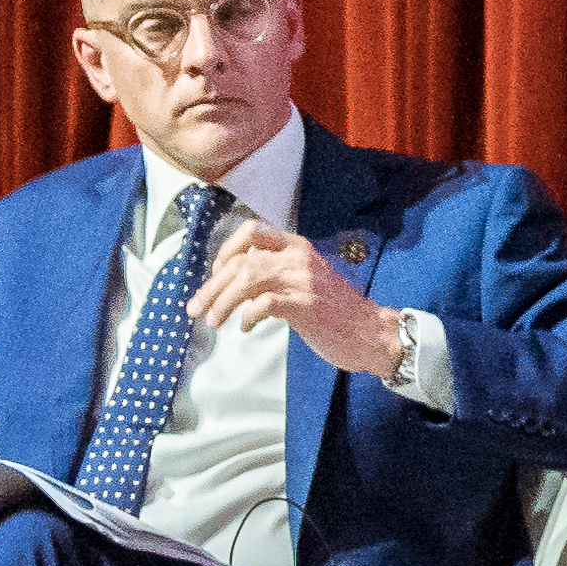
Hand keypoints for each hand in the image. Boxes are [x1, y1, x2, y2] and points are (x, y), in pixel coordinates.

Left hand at [194, 223, 411, 380]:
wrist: (370, 332)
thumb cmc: (335, 311)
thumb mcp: (305, 279)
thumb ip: (276, 273)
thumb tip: (234, 280)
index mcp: (297, 246)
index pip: (250, 233)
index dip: (225, 251)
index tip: (215, 274)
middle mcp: (298, 257)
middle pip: (240, 262)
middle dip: (212, 287)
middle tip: (196, 308)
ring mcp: (302, 280)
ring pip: (246, 279)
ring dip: (222, 302)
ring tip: (212, 320)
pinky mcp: (304, 305)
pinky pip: (262, 304)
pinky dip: (246, 316)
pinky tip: (245, 327)